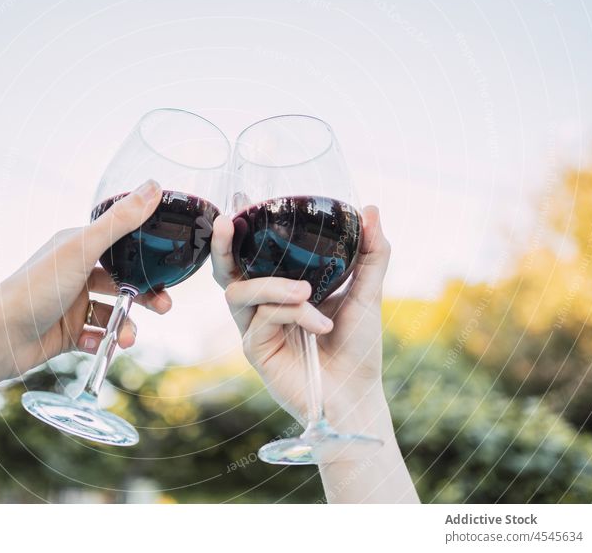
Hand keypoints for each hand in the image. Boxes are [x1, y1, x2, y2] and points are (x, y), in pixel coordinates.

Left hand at [0, 179, 171, 381]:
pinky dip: (102, 342)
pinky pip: (96, 336)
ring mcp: (71, 303)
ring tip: (126, 338)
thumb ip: (121, 221)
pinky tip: (98, 344)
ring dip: (125, 326)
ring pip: (112, 313)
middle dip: (146, 297)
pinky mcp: (66, 332)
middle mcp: (76, 272)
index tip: (168, 267)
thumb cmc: (34, 287)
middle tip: (165, 308)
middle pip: (123, 282)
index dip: (146, 257)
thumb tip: (155, 186)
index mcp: (78, 246)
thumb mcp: (82, 249)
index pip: (122, 245)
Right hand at [211, 206, 391, 432]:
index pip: (251, 253)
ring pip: (240, 290)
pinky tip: (320, 324)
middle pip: (225, 269)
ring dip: (273, 285)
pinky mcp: (255, 349)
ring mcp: (253, 327)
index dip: (240, 228)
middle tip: (228, 221)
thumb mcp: (368, 292)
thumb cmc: (358, 346)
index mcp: (281, 287)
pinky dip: (293, 313)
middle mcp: (261, 305)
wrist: (357, 393)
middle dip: (221, 244)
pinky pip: (262, 317)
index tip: (239, 197)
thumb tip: (370, 208)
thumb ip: (371, 253)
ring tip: (307, 290)